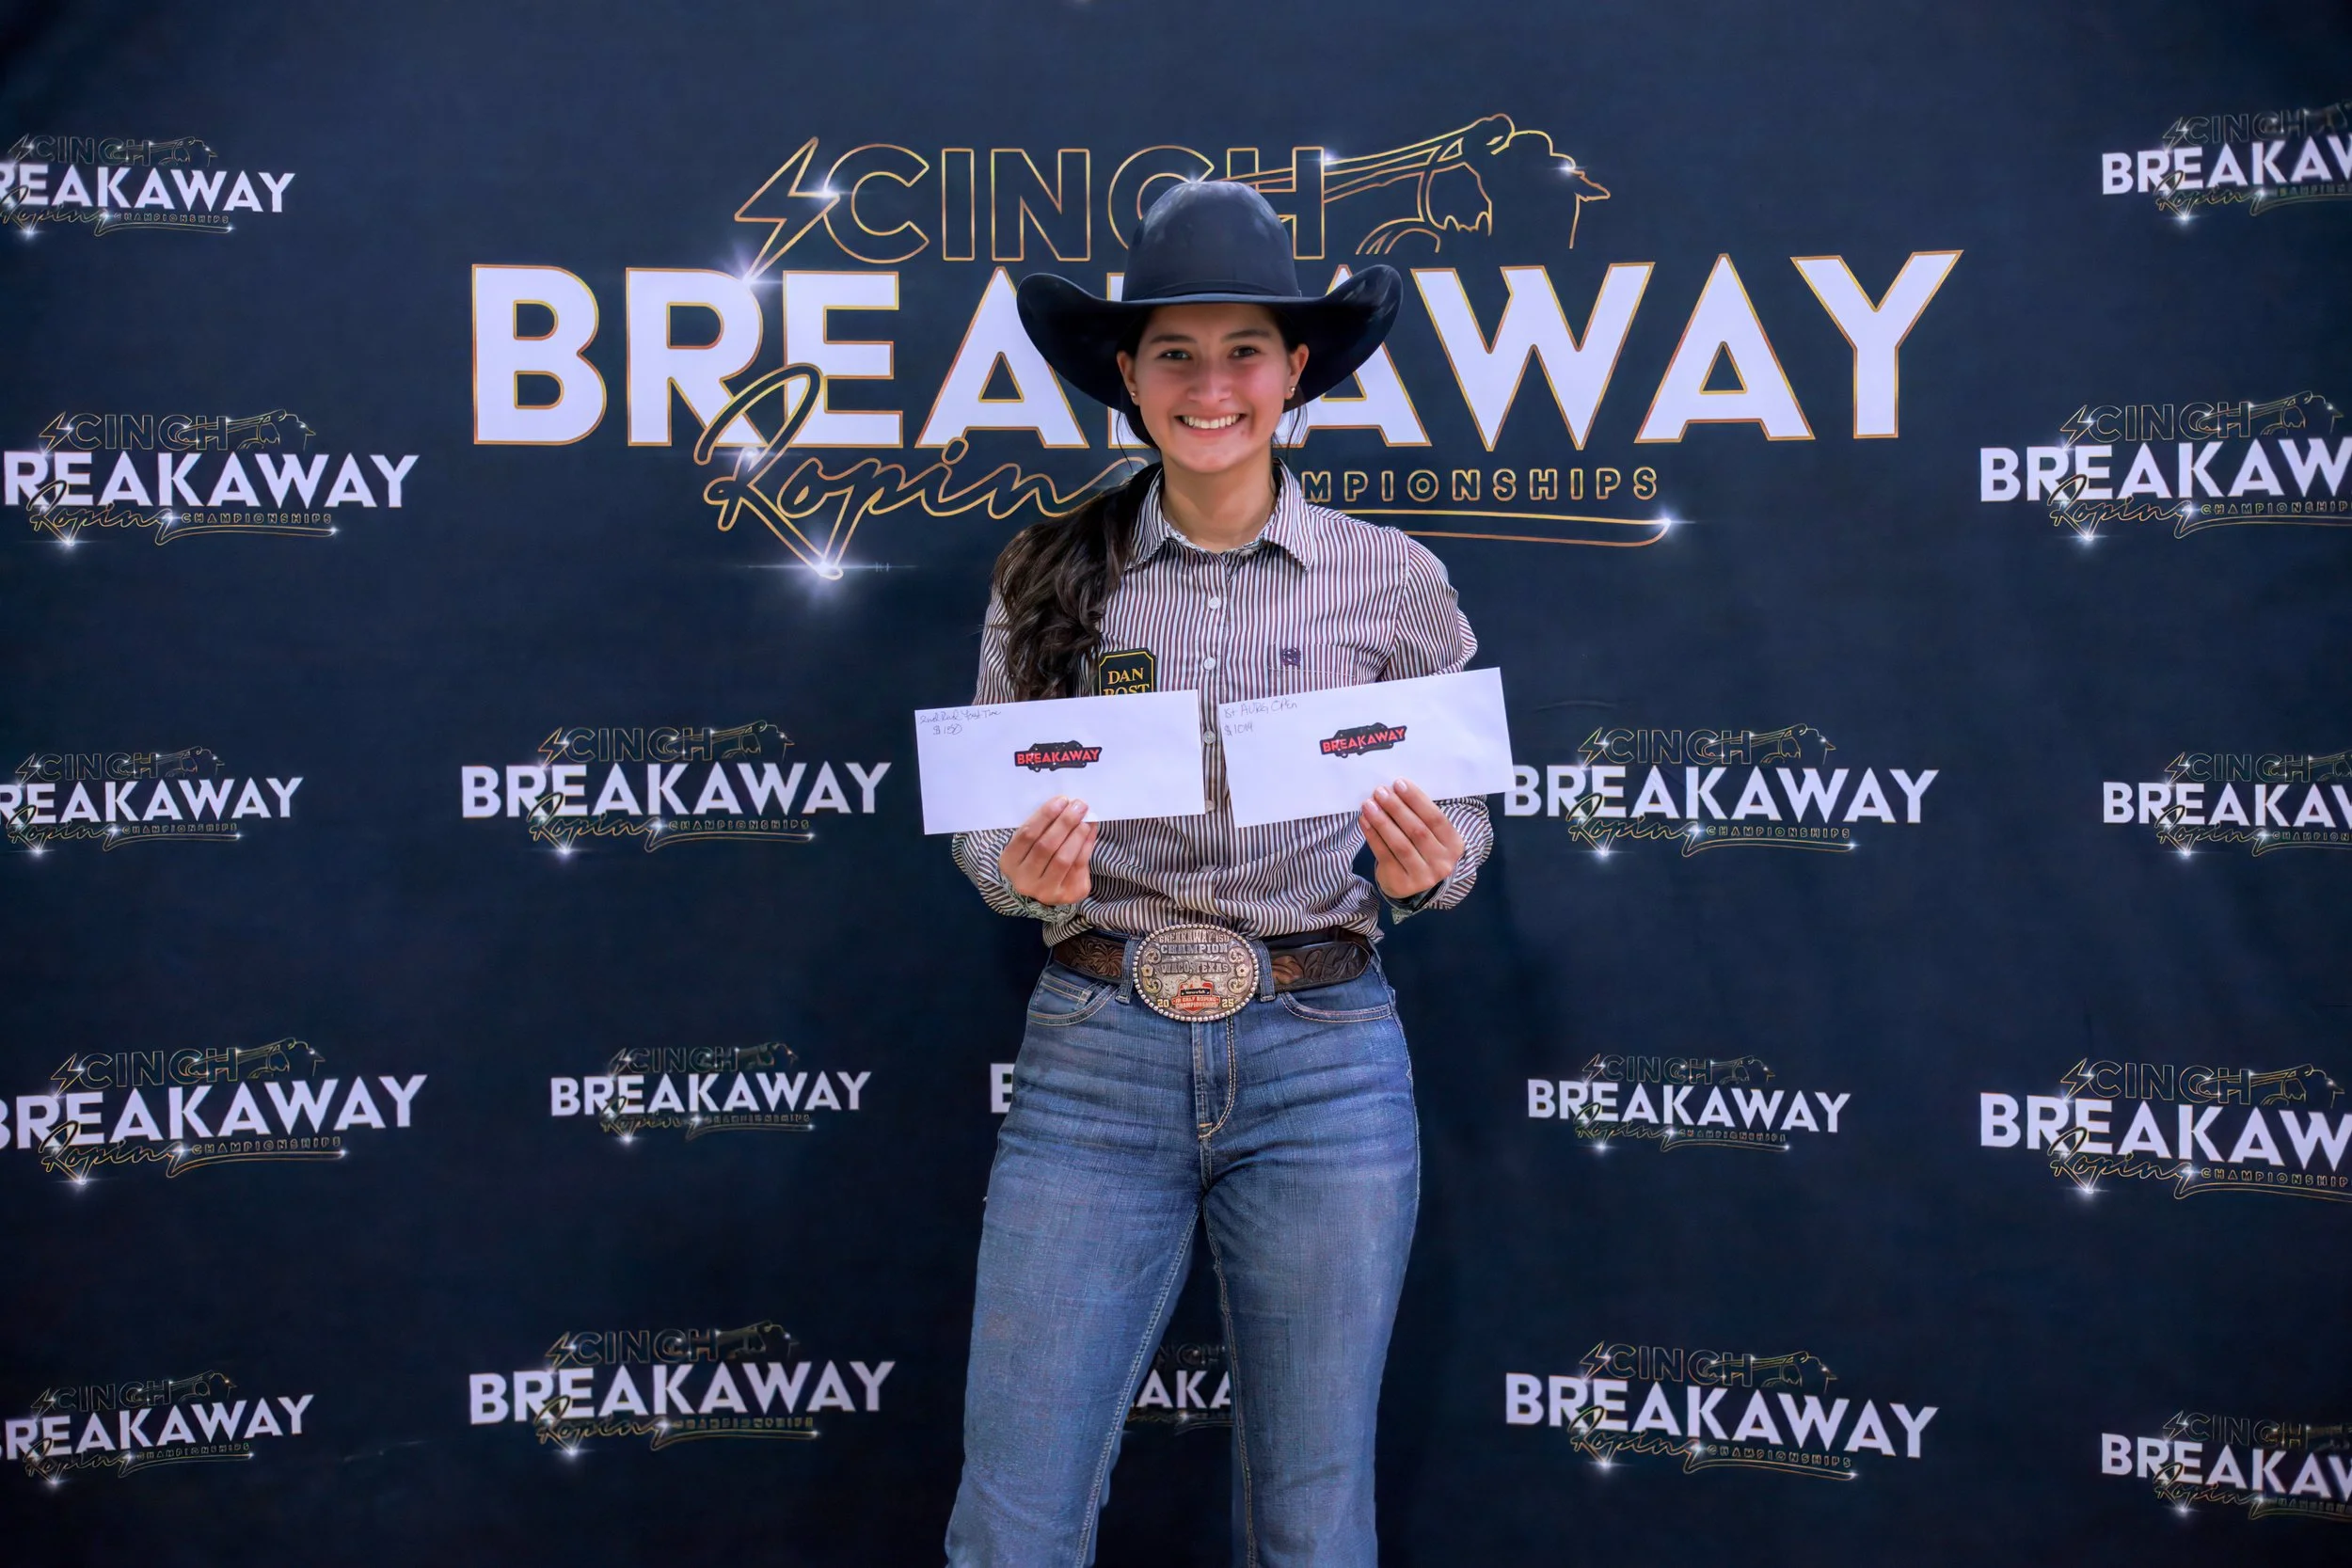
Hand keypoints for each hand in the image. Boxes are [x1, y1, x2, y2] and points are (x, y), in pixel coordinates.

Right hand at [1000, 796, 1095, 905]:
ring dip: (1077, 834)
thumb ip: (1043, 827)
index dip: (1045, 816)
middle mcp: (1024, 880)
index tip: (1061, 800)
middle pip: (1046, 847)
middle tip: (1079, 806)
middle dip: (1065, 823)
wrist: (1045, 888)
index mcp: (1009, 863)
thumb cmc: (1036, 857)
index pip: (1027, 835)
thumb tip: (1068, 806)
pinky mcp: (1068, 895)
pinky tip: (1090, 831)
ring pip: (1063, 858)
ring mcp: (1046, 891)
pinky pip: (1079, 866)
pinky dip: (1087, 845)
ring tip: (1086, 819)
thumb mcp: (1029, 843)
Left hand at [1360, 779, 1462, 900]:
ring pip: (1400, 844)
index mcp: (1454, 845)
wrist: (1413, 883)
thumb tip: (1394, 791)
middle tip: (1380, 791)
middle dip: (1396, 808)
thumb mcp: (1431, 834)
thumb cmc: (1421, 849)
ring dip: (1382, 821)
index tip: (1399, 783)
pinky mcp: (1402, 884)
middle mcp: (1442, 863)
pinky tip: (1365, 821)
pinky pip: (1384, 855)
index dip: (1416, 800)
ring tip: (1369, 804)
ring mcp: (1423, 876)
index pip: (1435, 818)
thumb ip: (1419, 815)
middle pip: (1417, 831)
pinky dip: (1373, 836)